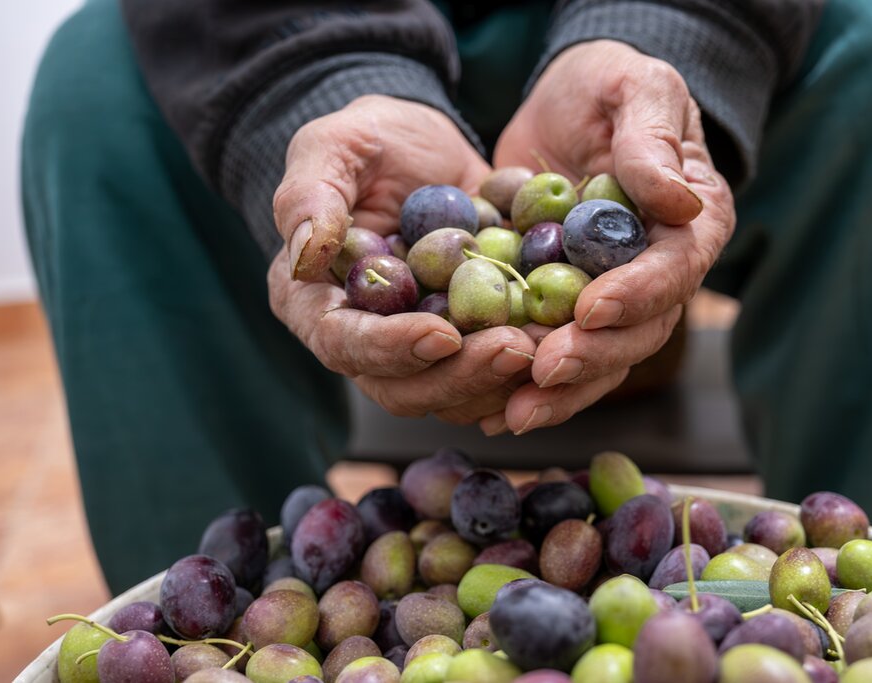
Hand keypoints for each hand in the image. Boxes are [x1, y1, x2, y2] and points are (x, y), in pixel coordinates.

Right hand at [269, 96, 535, 421]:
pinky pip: (494, 374)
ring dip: (500, 380)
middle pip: (402, 388)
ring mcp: (418, 348)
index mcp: (316, 302)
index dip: (390, 348)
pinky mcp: (467, 342)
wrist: (428, 149)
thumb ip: (310, 195)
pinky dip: (530, 366)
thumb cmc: (369, 141)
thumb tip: (305, 254)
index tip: (442, 334)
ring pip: (453, 393)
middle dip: (460, 375)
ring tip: (549, 347)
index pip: (343, 344)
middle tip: (515, 349)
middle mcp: (363, 339)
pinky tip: (567, 343)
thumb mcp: (333, 146)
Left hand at [486, 40, 734, 434]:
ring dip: (557, 391)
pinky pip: (553, 352)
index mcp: (692, 224)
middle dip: (591, 356)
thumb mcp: (636, 88)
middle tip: (541, 372)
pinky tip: (487, 407)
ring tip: (509, 413)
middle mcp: (659, 271)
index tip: (591, 311)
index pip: (675, 270)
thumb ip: (651, 140)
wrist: (568, 103)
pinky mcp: (567, 304)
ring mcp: (613, 295)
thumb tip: (677, 201)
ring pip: (598, 357)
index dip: (637, 295)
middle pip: (638, 331)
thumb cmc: (612, 84)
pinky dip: (523, 383)